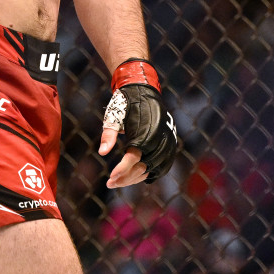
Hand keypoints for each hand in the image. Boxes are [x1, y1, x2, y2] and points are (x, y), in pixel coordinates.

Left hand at [98, 58, 178, 186]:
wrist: (144, 91)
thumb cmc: (126, 103)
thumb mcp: (114, 116)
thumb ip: (108, 134)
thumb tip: (102, 153)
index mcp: (145, 132)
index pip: (133, 158)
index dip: (122, 170)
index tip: (110, 178)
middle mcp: (159, 139)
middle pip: (143, 167)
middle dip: (126, 178)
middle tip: (110, 183)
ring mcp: (167, 142)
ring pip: (152, 169)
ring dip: (136, 178)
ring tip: (119, 181)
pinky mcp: (171, 144)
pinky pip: (163, 166)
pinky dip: (150, 173)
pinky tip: (136, 177)